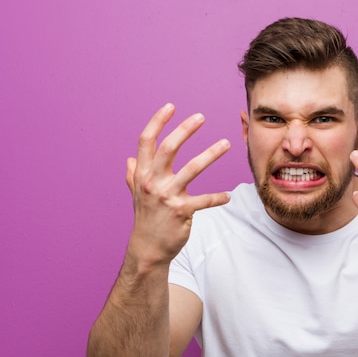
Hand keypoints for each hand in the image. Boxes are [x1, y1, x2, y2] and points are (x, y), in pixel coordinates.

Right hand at [125, 103, 230, 265]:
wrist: (148, 250)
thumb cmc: (146, 219)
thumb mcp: (136, 196)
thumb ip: (134, 176)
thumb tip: (129, 160)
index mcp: (142, 175)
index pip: (146, 142)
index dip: (157, 122)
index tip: (170, 106)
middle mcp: (152, 183)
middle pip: (168, 149)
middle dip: (185, 130)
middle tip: (201, 117)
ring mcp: (166, 197)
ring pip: (191, 169)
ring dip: (211, 154)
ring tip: (227, 143)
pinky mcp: (181, 212)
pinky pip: (204, 201)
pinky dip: (218, 198)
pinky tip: (229, 196)